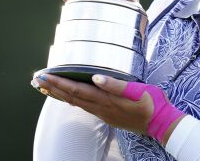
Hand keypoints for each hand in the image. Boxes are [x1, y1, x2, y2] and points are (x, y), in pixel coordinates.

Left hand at [31, 74, 185, 145]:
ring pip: (76, 103)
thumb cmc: (151, 104)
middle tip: (38, 80)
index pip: (76, 90)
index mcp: (106, 100)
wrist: (161, 123)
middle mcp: (101, 108)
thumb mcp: (137, 90)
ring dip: (60, 94)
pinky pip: (84, 106)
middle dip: (53, 88)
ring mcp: (104, 113)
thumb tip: (95, 78)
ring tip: (47, 88)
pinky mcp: (108, 115)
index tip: (45, 76)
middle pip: (71, 98)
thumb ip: (116, 85)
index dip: (59, 82)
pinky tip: (69, 96)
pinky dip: (72, 99)